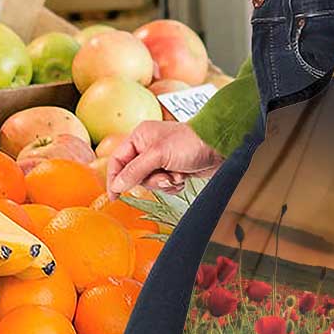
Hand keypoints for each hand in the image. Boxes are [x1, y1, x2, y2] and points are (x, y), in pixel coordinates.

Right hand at [106, 121, 223, 198]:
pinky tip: (183, 177)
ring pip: (150, 182)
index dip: (114, 178)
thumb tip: (117, 185)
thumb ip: (135, 170)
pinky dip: (173, 185)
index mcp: (140, 137)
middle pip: (134, 175)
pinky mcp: (173, 169)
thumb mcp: (158, 155)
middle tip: (164, 177)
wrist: (219, 147)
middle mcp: (148, 147)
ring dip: (164, 183)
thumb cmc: (190, 143)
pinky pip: (164, 185)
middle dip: (151, 180)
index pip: (117, 160)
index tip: (114, 196)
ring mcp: (161, 159)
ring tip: (177, 175)